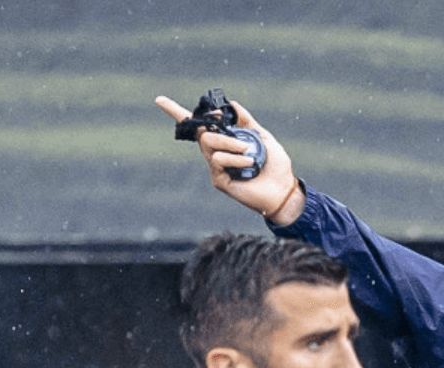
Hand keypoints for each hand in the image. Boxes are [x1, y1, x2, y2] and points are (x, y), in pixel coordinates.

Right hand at [155, 95, 304, 223]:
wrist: (284, 190)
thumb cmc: (276, 166)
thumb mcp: (263, 137)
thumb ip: (247, 121)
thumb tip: (232, 104)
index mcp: (225, 140)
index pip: (197, 126)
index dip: (176, 113)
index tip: (159, 100)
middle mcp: (216, 153)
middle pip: (203, 132)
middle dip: (221, 130)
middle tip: (245, 141)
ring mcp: (216, 167)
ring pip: (209, 143)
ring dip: (231, 144)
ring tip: (250, 153)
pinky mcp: (219, 180)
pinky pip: (218, 160)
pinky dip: (234, 158)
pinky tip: (249, 163)